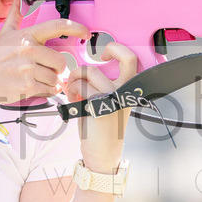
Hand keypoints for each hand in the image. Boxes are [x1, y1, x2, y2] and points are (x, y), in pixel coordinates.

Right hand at [0, 17, 89, 102]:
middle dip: (56, 68)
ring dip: (50, 81)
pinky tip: (34, 86)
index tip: (85, 32)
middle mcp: (28, 50)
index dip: (75, 28)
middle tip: (42, 69)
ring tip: (34, 78)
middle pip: (61, 61)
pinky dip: (46, 91)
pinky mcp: (27, 86)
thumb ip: (16, 13)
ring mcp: (28, 69)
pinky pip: (50, 90)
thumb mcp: (5, 32)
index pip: (56, 26)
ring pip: (55, 77)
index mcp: (27, 36)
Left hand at [63, 41, 138, 173]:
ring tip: (72, 94)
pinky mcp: (100, 106)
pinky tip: (73, 101)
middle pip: (98, 64)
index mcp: (129, 88)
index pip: (129, 57)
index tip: (102, 55)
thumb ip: (100, 83)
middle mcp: (125, 91)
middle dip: (83, 69)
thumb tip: (81, 69)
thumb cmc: (102, 128)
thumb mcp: (107, 101)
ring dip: (74, 81)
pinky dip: (72, 91)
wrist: (103, 152)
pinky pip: (81, 87)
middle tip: (77, 78)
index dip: (115, 48)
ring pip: (87, 73)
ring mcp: (113, 98)